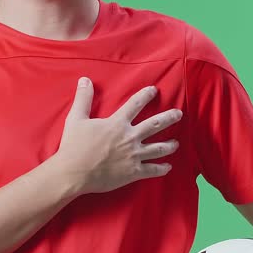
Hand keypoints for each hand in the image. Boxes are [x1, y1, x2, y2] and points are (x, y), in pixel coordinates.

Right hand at [50, 78, 182, 195]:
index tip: (154, 90)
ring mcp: (134, 156)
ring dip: (169, 145)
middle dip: (169, 117)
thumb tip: (85, 80)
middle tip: (179, 114)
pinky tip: (168, 167)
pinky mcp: (133, 172)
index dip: (146, 95)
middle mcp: (130, 137)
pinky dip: (162, 168)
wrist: (74, 173)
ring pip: (158, 148)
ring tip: (176, 143)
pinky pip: (152, 170)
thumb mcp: (76, 118)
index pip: (136, 104)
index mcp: (117, 123)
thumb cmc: (74, 146)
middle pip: (155, 124)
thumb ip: (83, 99)